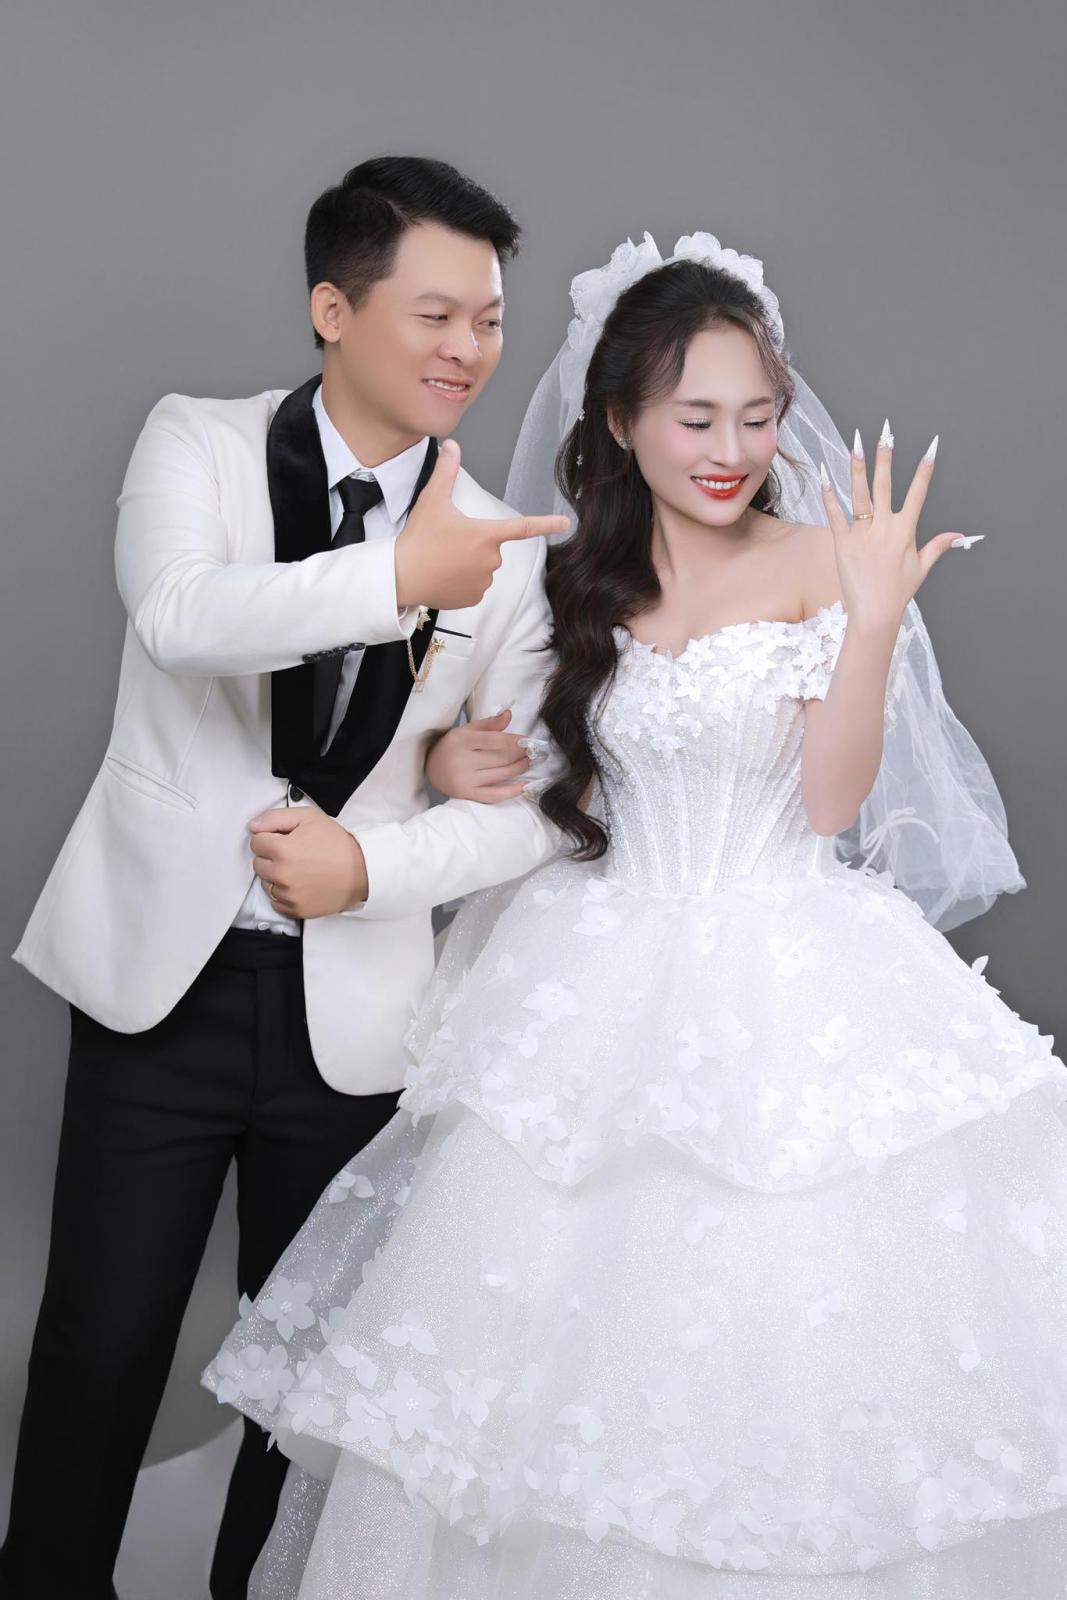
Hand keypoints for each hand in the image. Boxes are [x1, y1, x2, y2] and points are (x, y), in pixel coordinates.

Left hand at [249, 807, 368, 916]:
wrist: (362, 872)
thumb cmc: (338, 845)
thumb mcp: (309, 818)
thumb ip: (276, 818)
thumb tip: (253, 826)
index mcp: (282, 850)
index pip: (256, 842)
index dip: (271, 837)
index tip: (286, 839)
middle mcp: (281, 875)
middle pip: (258, 863)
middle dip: (272, 856)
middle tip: (295, 853)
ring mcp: (288, 895)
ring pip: (265, 883)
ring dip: (276, 875)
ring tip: (299, 869)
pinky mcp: (295, 909)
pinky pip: (275, 901)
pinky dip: (283, 893)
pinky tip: (300, 883)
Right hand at [394, 440, 569, 609]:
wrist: (401, 576)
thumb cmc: (418, 539)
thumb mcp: (432, 500)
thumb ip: (446, 471)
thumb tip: (452, 445)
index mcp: (486, 535)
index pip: (523, 528)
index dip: (547, 524)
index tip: (565, 523)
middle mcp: (490, 560)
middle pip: (491, 547)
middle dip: (474, 543)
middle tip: (446, 543)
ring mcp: (483, 581)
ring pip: (483, 567)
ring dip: (468, 563)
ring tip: (442, 560)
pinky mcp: (474, 598)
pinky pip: (475, 586)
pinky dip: (462, 581)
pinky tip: (444, 576)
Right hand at [425, 708, 531, 801]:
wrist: (431, 768)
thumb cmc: (451, 746)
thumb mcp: (466, 730)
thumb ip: (489, 723)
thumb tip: (509, 714)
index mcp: (462, 740)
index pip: (494, 740)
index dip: (514, 741)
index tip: (527, 740)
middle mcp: (463, 761)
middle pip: (500, 758)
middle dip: (520, 754)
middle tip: (533, 752)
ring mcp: (465, 780)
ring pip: (500, 775)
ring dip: (520, 768)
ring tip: (529, 762)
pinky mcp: (468, 795)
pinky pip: (494, 795)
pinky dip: (511, 791)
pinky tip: (525, 786)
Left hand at [819, 424, 973, 632]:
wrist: (874, 613)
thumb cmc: (898, 592)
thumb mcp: (921, 567)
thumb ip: (938, 546)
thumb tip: (960, 535)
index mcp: (906, 531)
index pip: (919, 493)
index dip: (925, 469)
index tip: (932, 447)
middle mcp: (885, 528)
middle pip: (885, 485)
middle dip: (886, 457)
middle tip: (885, 433)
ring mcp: (862, 534)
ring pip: (860, 495)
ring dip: (857, 468)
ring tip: (854, 444)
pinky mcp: (842, 543)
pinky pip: (834, 515)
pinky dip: (829, 496)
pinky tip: (824, 475)